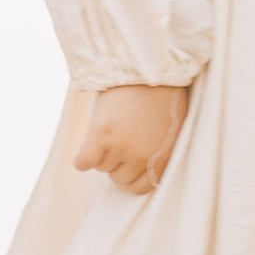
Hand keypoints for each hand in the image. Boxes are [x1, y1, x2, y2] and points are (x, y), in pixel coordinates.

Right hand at [76, 82, 191, 195]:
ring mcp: (121, 147)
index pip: (140, 187)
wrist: (147, 68)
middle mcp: (142, 157)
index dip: (132, 176)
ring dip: (102, 154)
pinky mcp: (101, 135)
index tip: (127, 165)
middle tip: (118, 142)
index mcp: (162, 157)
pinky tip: (86, 149)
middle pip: (119, 178)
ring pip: (102, 167)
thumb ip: (159, 150)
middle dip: (117, 162)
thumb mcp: (172, 128)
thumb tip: (144, 165)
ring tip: (107, 133)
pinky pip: (84, 162)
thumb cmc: (162, 93)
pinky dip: (82, 159)